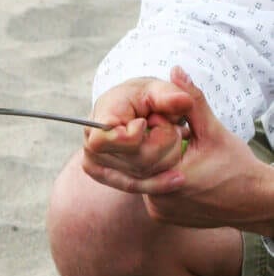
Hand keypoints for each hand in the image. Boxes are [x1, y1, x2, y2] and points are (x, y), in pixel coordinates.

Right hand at [82, 75, 194, 193]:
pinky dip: (159, 182)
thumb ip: (172, 95)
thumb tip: (184, 101)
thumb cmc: (143, 97)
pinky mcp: (102, 175)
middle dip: (166, 143)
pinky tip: (176, 178)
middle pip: (139, 160)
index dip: (137, 135)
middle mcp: (92, 141)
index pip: (118, 139)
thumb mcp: (160, 89)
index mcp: (102, 115)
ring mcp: (94, 161)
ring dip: (166, 158)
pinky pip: (134, 186)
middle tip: (167, 126)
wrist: (127, 108)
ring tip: (167, 138)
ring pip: (142, 174)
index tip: (147, 121)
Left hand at [140, 67, 273, 231]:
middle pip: (135, 167)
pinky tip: (173, 171)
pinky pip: (150, 194)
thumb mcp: (214, 131)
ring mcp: (160, 211)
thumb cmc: (237, 165)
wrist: (255, 201)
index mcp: (170, 177)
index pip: (137, 151)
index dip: (138, 135)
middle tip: (159, 139)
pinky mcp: (162, 217)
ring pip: (140, 180)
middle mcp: (160, 199)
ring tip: (170, 154)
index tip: (142, 124)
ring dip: (147, 166)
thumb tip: (176, 71)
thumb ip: (192, 102)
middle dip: (141, 149)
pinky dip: (156, 181)